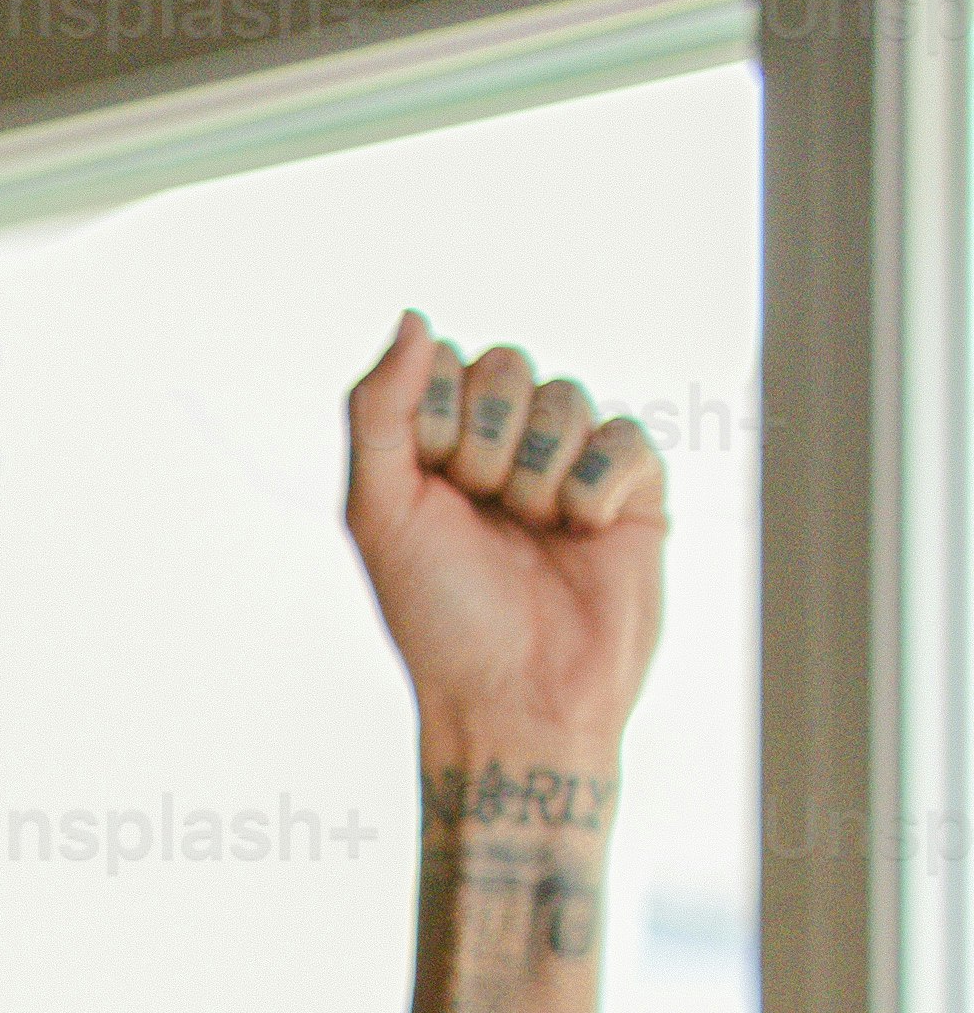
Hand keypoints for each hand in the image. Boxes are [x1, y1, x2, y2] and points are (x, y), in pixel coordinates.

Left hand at [348, 314, 662, 753]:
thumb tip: (414, 318)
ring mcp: (569, 464)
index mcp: (436, 451)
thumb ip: (381, 410)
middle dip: (485, 444)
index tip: (431, 485)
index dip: (436, 417)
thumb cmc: (440, 615)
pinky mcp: (633, 488)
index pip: (442, 363)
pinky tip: (584, 535)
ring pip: (566, 396)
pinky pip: (625, 435)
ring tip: (534, 533)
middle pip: (508, 366)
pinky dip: (595, 488)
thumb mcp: (379, 512)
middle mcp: (502, 447)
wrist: (518, 693)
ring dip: (537, 473)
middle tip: (484, 514)